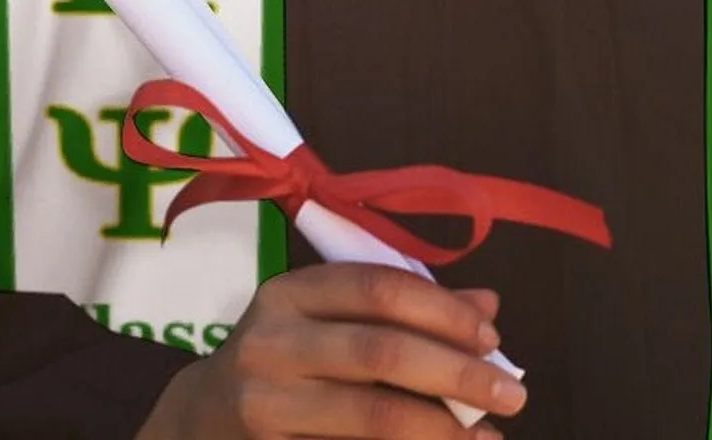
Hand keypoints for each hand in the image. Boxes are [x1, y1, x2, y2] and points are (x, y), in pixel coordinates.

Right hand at [137, 264, 523, 438]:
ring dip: (440, 428)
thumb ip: (401, 308)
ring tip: (487, 437)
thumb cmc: (283, 356)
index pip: (379, 287)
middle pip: (381, 352)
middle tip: (512, 394)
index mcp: (290, 292)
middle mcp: (272, 342)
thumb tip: (488, 305)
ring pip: (370, 415)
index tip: (492, 335)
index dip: (442, 310)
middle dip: (456, 372)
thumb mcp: (327, 318)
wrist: (199, 421)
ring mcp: (265, 404)